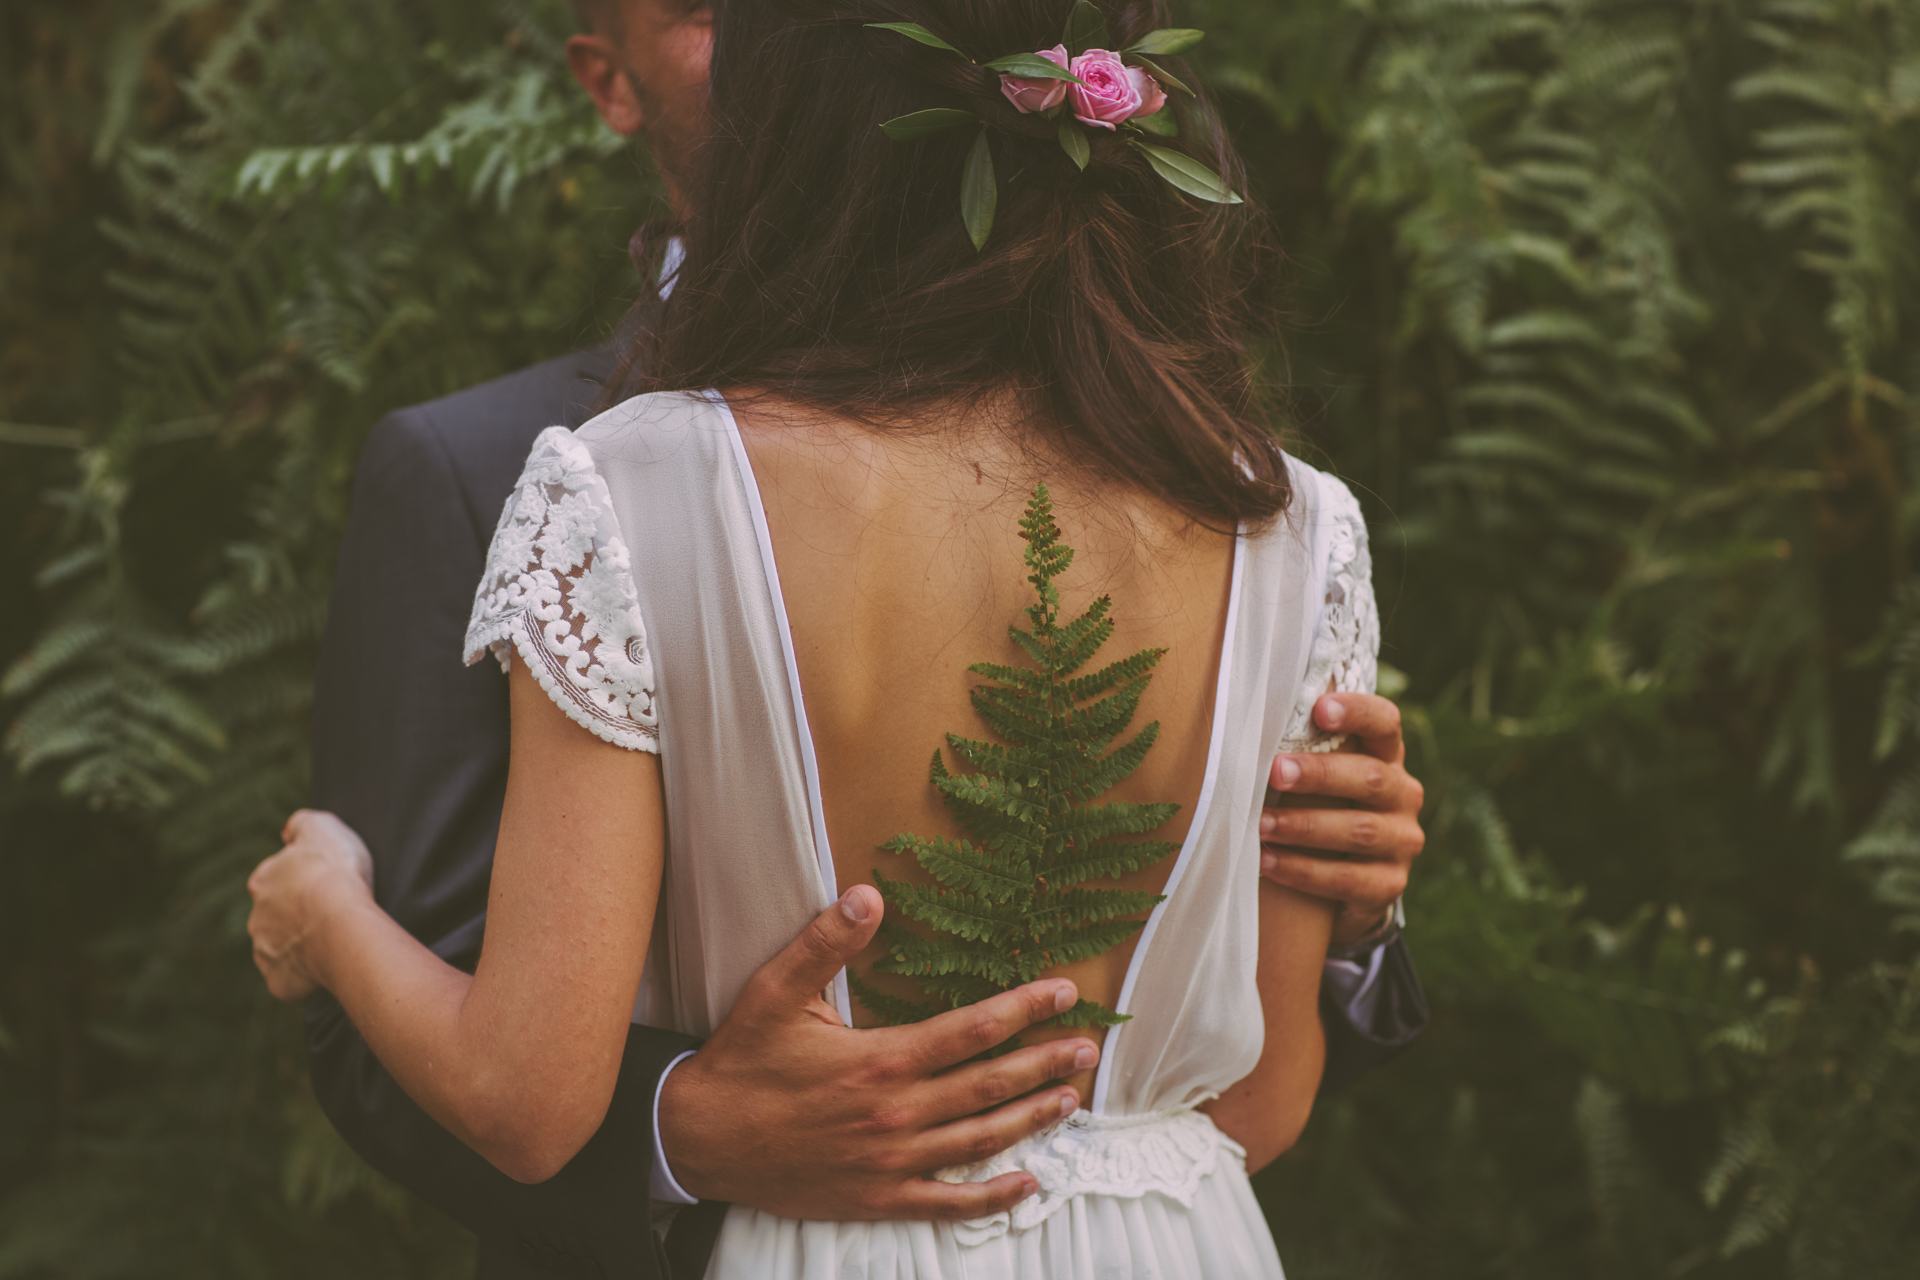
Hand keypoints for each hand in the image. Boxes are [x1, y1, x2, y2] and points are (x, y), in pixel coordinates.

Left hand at [246, 809, 375, 1001]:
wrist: (339, 922)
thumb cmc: (335, 873)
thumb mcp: (322, 827)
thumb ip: (301, 824)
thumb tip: (288, 831)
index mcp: (263, 880)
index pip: (276, 879)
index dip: (303, 881)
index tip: (326, 883)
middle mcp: (256, 917)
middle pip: (275, 917)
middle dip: (297, 917)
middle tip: (331, 915)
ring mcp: (265, 952)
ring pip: (280, 949)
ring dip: (300, 946)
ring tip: (332, 943)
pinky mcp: (278, 981)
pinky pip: (290, 980)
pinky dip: (305, 977)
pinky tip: (327, 968)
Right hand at [660, 884, 1097, 1219]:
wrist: (700, 1141)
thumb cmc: (741, 1062)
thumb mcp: (774, 993)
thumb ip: (824, 944)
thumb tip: (867, 895)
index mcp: (880, 1061)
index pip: (971, 1030)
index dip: (1023, 1008)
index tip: (1063, 991)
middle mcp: (896, 1115)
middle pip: (989, 1086)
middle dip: (1043, 1063)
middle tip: (1088, 1047)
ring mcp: (891, 1163)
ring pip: (980, 1141)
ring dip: (1031, 1118)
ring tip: (1070, 1098)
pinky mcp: (878, 1198)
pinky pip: (948, 1201)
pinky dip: (992, 1195)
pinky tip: (1027, 1183)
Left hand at [1260, 693, 1424, 949]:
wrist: (1346, 879)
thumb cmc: (1321, 806)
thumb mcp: (1319, 776)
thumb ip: (1302, 750)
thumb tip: (1248, 724)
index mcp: (1387, 756)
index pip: (1385, 724)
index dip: (1357, 713)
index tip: (1320, 708)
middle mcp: (1403, 795)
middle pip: (1369, 778)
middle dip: (1319, 774)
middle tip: (1274, 772)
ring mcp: (1402, 842)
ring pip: (1358, 830)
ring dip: (1304, 826)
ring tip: (1260, 825)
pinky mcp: (1390, 884)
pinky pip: (1348, 879)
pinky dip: (1304, 871)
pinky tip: (1268, 863)